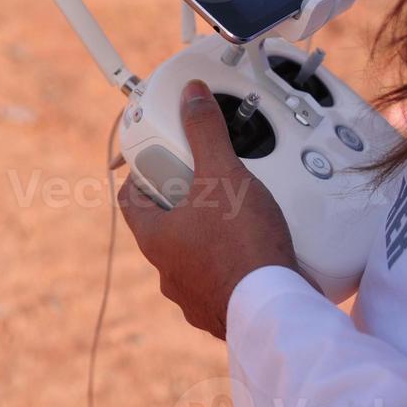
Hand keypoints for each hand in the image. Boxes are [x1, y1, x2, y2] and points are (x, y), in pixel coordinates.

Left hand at [118, 79, 312, 338]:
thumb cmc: (240, 246)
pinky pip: (221, 280)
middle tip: (206, 182)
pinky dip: (233, 264)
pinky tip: (255, 251)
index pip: (131, 199)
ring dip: (207, 236)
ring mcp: (193, 294)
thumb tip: (191, 96)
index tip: (156, 161)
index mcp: (154, 238)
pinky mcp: (222, 309)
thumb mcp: (221, 174)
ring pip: (192, 255)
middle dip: (181, 203)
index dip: (141, 175)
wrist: (274, 308)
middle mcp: (168, 270)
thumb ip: (205, 132)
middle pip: (163, 225)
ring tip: (236, 216)